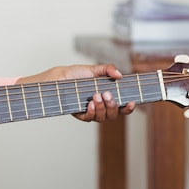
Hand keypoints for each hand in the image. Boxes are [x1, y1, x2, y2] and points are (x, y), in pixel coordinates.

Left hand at [17, 64, 134, 122]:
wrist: (56, 79)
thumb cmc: (74, 74)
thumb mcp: (92, 69)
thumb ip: (107, 69)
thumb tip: (120, 75)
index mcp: (107, 96)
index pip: (122, 106)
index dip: (129, 108)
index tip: (131, 102)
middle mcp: (100, 105)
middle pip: (114, 114)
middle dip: (113, 106)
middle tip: (107, 94)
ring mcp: (90, 111)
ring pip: (103, 118)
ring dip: (102, 108)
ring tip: (96, 96)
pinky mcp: (80, 114)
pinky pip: (89, 119)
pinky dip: (92, 112)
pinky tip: (89, 104)